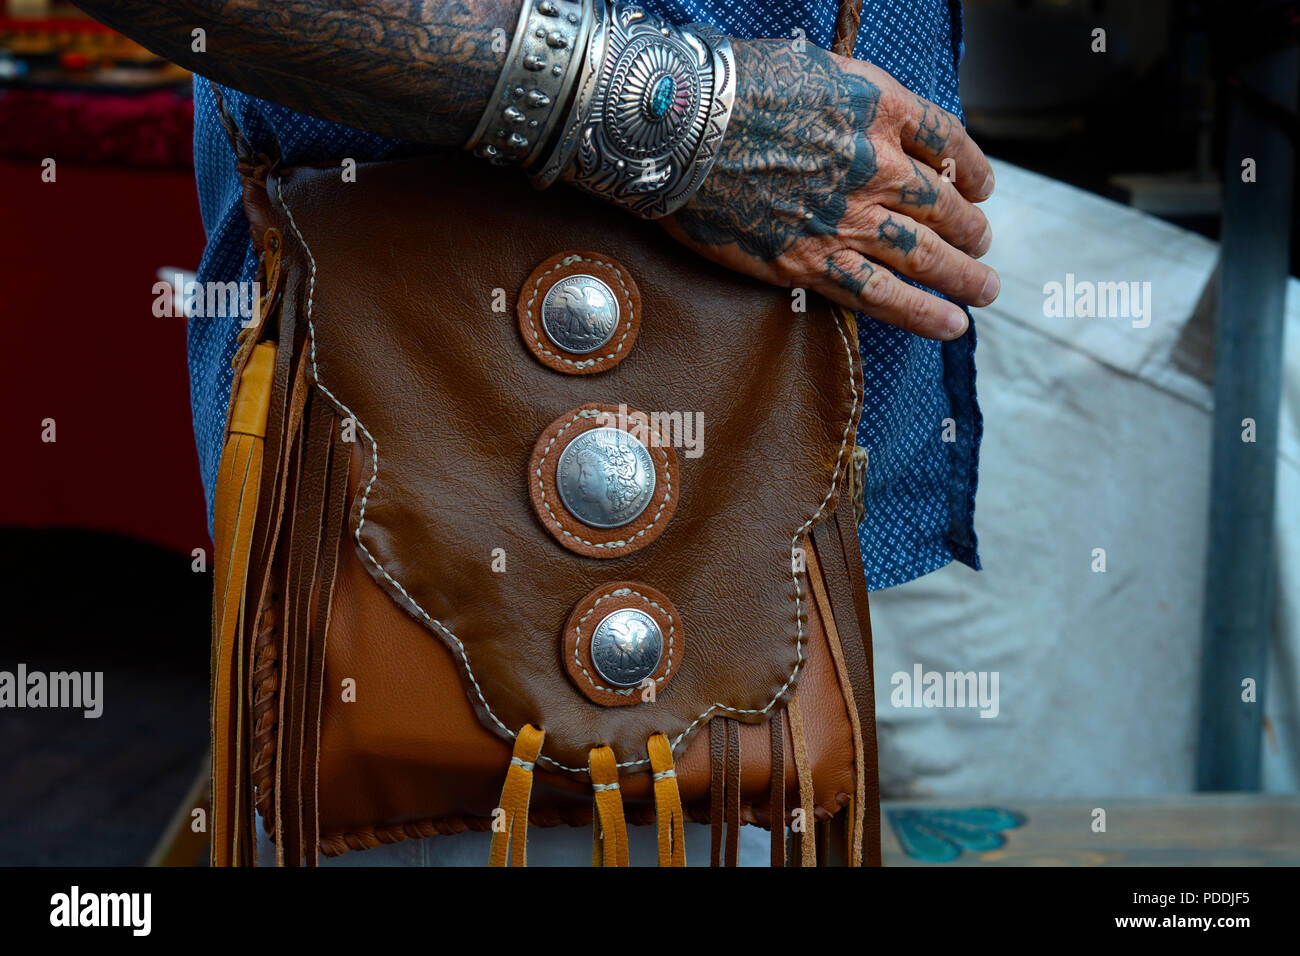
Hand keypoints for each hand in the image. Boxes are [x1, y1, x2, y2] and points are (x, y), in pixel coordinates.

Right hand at [662, 38, 997, 339]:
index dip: (972, 165)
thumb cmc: (729, 88)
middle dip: (970, 228)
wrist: (681, 128)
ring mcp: (846, 218)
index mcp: (879, 107)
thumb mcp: (809, 68)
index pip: (946, 139)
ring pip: (924, 254)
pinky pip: (880, 294)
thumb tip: (855, 120)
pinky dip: (923, 313)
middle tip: (982, 244)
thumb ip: (846, 100)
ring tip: (984, 290)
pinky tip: (953, 325)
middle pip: (944, 203)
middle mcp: (876, 165)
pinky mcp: (810, 261)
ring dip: (962, 275)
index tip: (981, 185)